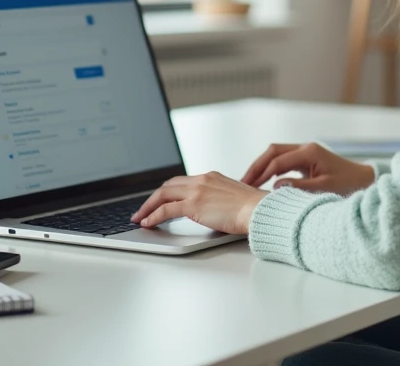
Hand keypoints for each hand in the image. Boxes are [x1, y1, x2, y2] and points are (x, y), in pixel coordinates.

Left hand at [130, 172, 267, 234]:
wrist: (259, 210)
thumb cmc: (252, 209)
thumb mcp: (233, 198)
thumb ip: (219, 200)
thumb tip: (212, 211)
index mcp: (211, 177)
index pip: (183, 181)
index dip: (168, 191)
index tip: (161, 200)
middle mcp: (202, 180)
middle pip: (169, 185)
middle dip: (154, 197)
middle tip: (145, 209)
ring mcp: (196, 191)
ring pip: (163, 194)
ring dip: (148, 206)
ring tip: (140, 217)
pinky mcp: (193, 205)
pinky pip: (166, 209)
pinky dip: (153, 215)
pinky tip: (148, 223)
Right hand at [241, 142, 376, 194]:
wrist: (364, 181)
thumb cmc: (348, 186)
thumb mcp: (324, 189)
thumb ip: (299, 188)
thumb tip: (275, 188)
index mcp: (309, 152)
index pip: (278, 161)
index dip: (262, 174)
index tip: (249, 187)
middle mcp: (305, 148)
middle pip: (273, 152)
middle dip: (256, 166)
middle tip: (242, 182)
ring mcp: (305, 152)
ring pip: (276, 154)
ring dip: (262, 166)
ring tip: (248, 182)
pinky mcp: (306, 160)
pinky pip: (282, 160)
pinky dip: (271, 169)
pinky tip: (263, 182)